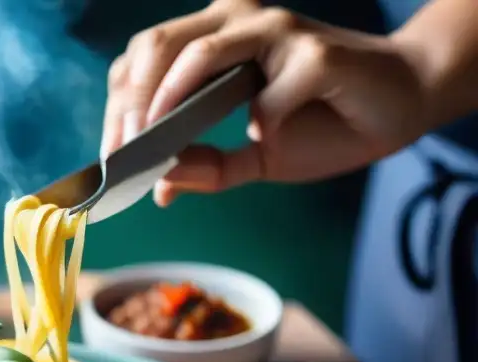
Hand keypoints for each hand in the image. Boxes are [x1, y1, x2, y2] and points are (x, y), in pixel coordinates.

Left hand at [101, 0, 429, 205]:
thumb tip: (161, 188)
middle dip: (130, 107)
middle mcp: (237, 24)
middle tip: (126, 155)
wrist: (399, 107)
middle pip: (155, 49)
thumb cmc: (322, 125)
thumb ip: (206, 168)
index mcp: (212, 42)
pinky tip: (266, 137)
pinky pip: (268, 94)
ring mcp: (275, 33)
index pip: (140, 62)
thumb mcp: (252, 158)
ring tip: (158, 149)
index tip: (112, 158)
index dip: (117, 109)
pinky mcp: (314, 54)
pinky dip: (260, 123)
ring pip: (197, 54)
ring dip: (166, 107)